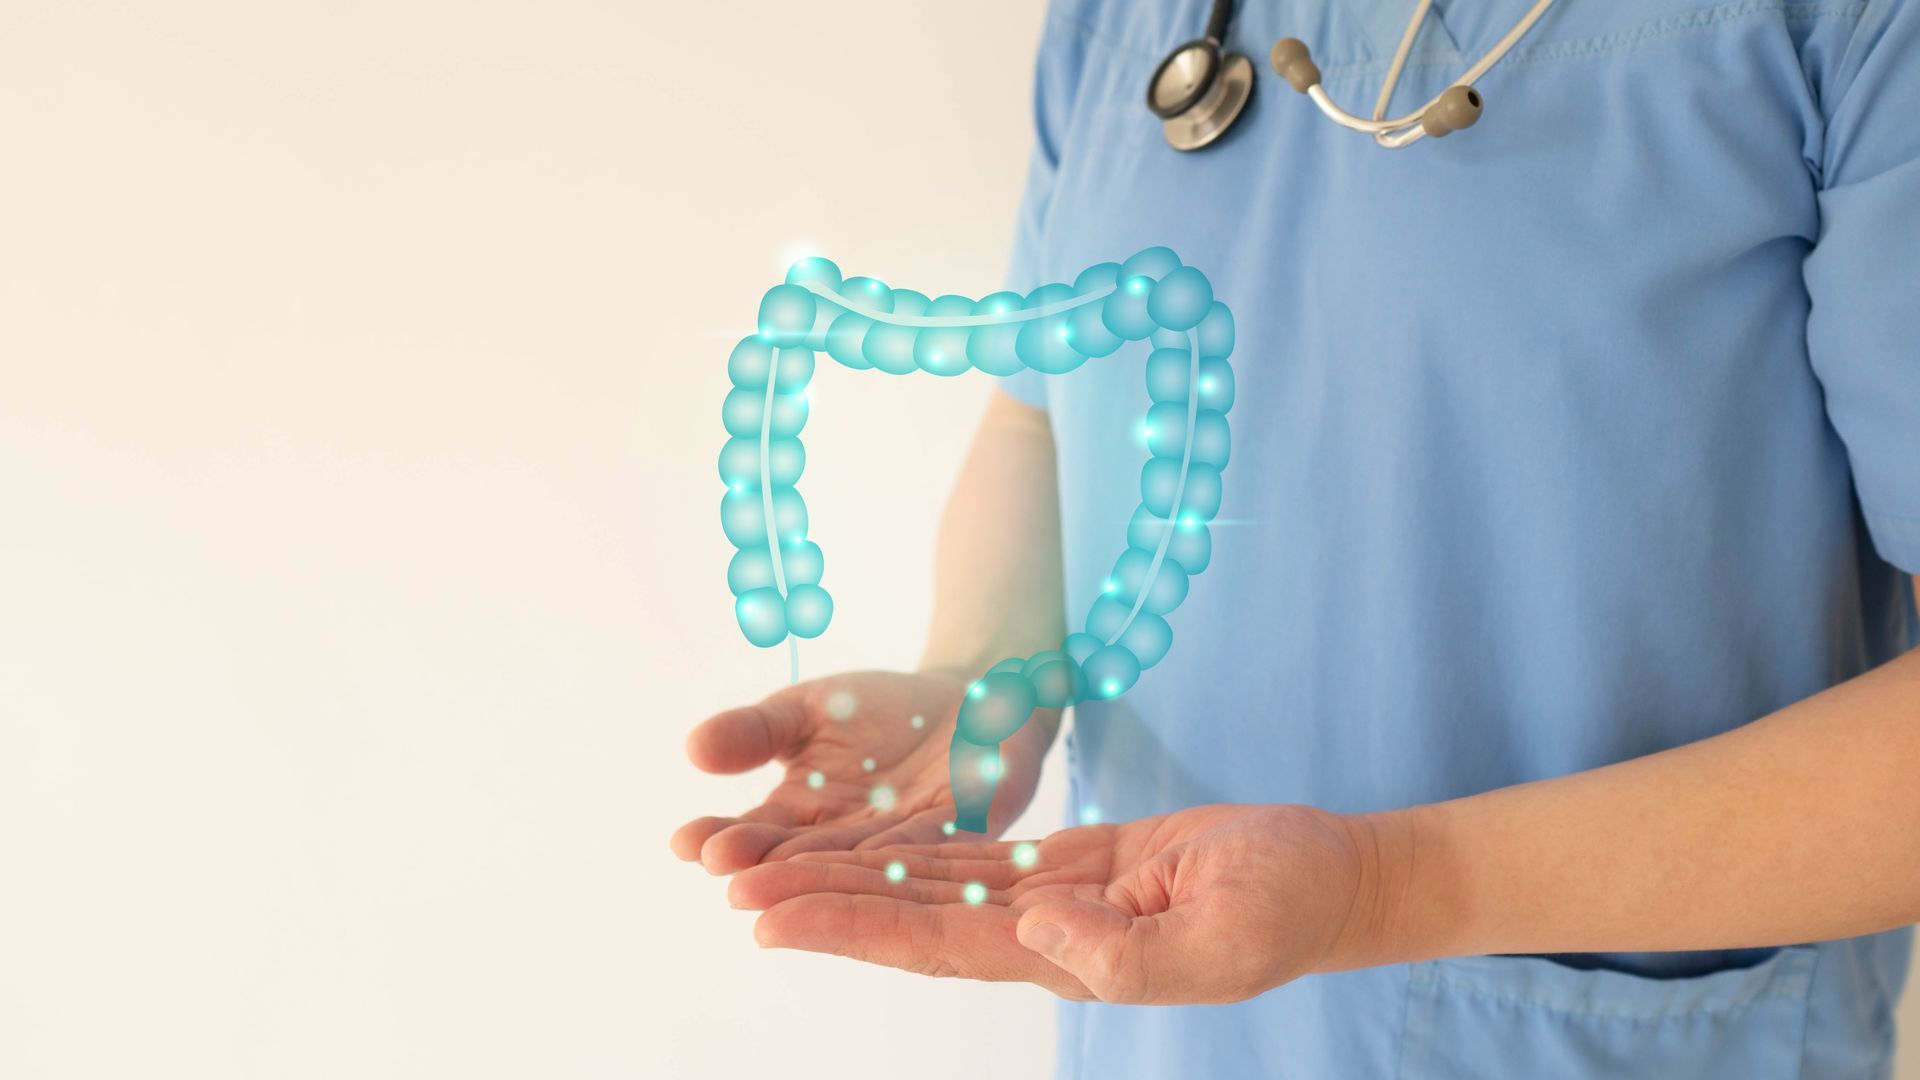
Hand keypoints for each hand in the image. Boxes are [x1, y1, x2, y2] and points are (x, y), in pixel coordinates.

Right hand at [669, 670, 1058, 873]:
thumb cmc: (880, 710)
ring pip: (861, 862)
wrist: (969, 695)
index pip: (756, 834)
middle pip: (802, 859)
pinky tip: (879, 853)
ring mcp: (907, 842)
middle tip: (720, 868)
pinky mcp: (965, 828)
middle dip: (763, 864)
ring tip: (781, 878)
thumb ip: (758, 730)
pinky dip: (907, 849)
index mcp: (805, 819)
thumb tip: (693, 747)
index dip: (722, 839)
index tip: (686, 842)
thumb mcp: (807, 709)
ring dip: (823, 873)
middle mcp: (851, 843)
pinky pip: (936, 842)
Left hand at [728, 803, 1378, 1004]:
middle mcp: (1042, 937)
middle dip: (822, 903)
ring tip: (774, 864)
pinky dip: (917, 851)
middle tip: (732, 886)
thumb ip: (1124, 949)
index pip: (933, 946)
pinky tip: (866, 845)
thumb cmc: (1288, 906)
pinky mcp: (1073, 865)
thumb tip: (1033, 927)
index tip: (772, 918)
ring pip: (932, 888)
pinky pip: (977, 859)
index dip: (849, 932)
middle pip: (909, 920)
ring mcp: (1054, 901)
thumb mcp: (1220, 937)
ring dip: (852, 877)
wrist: (1328, 876)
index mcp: (1066, 959)